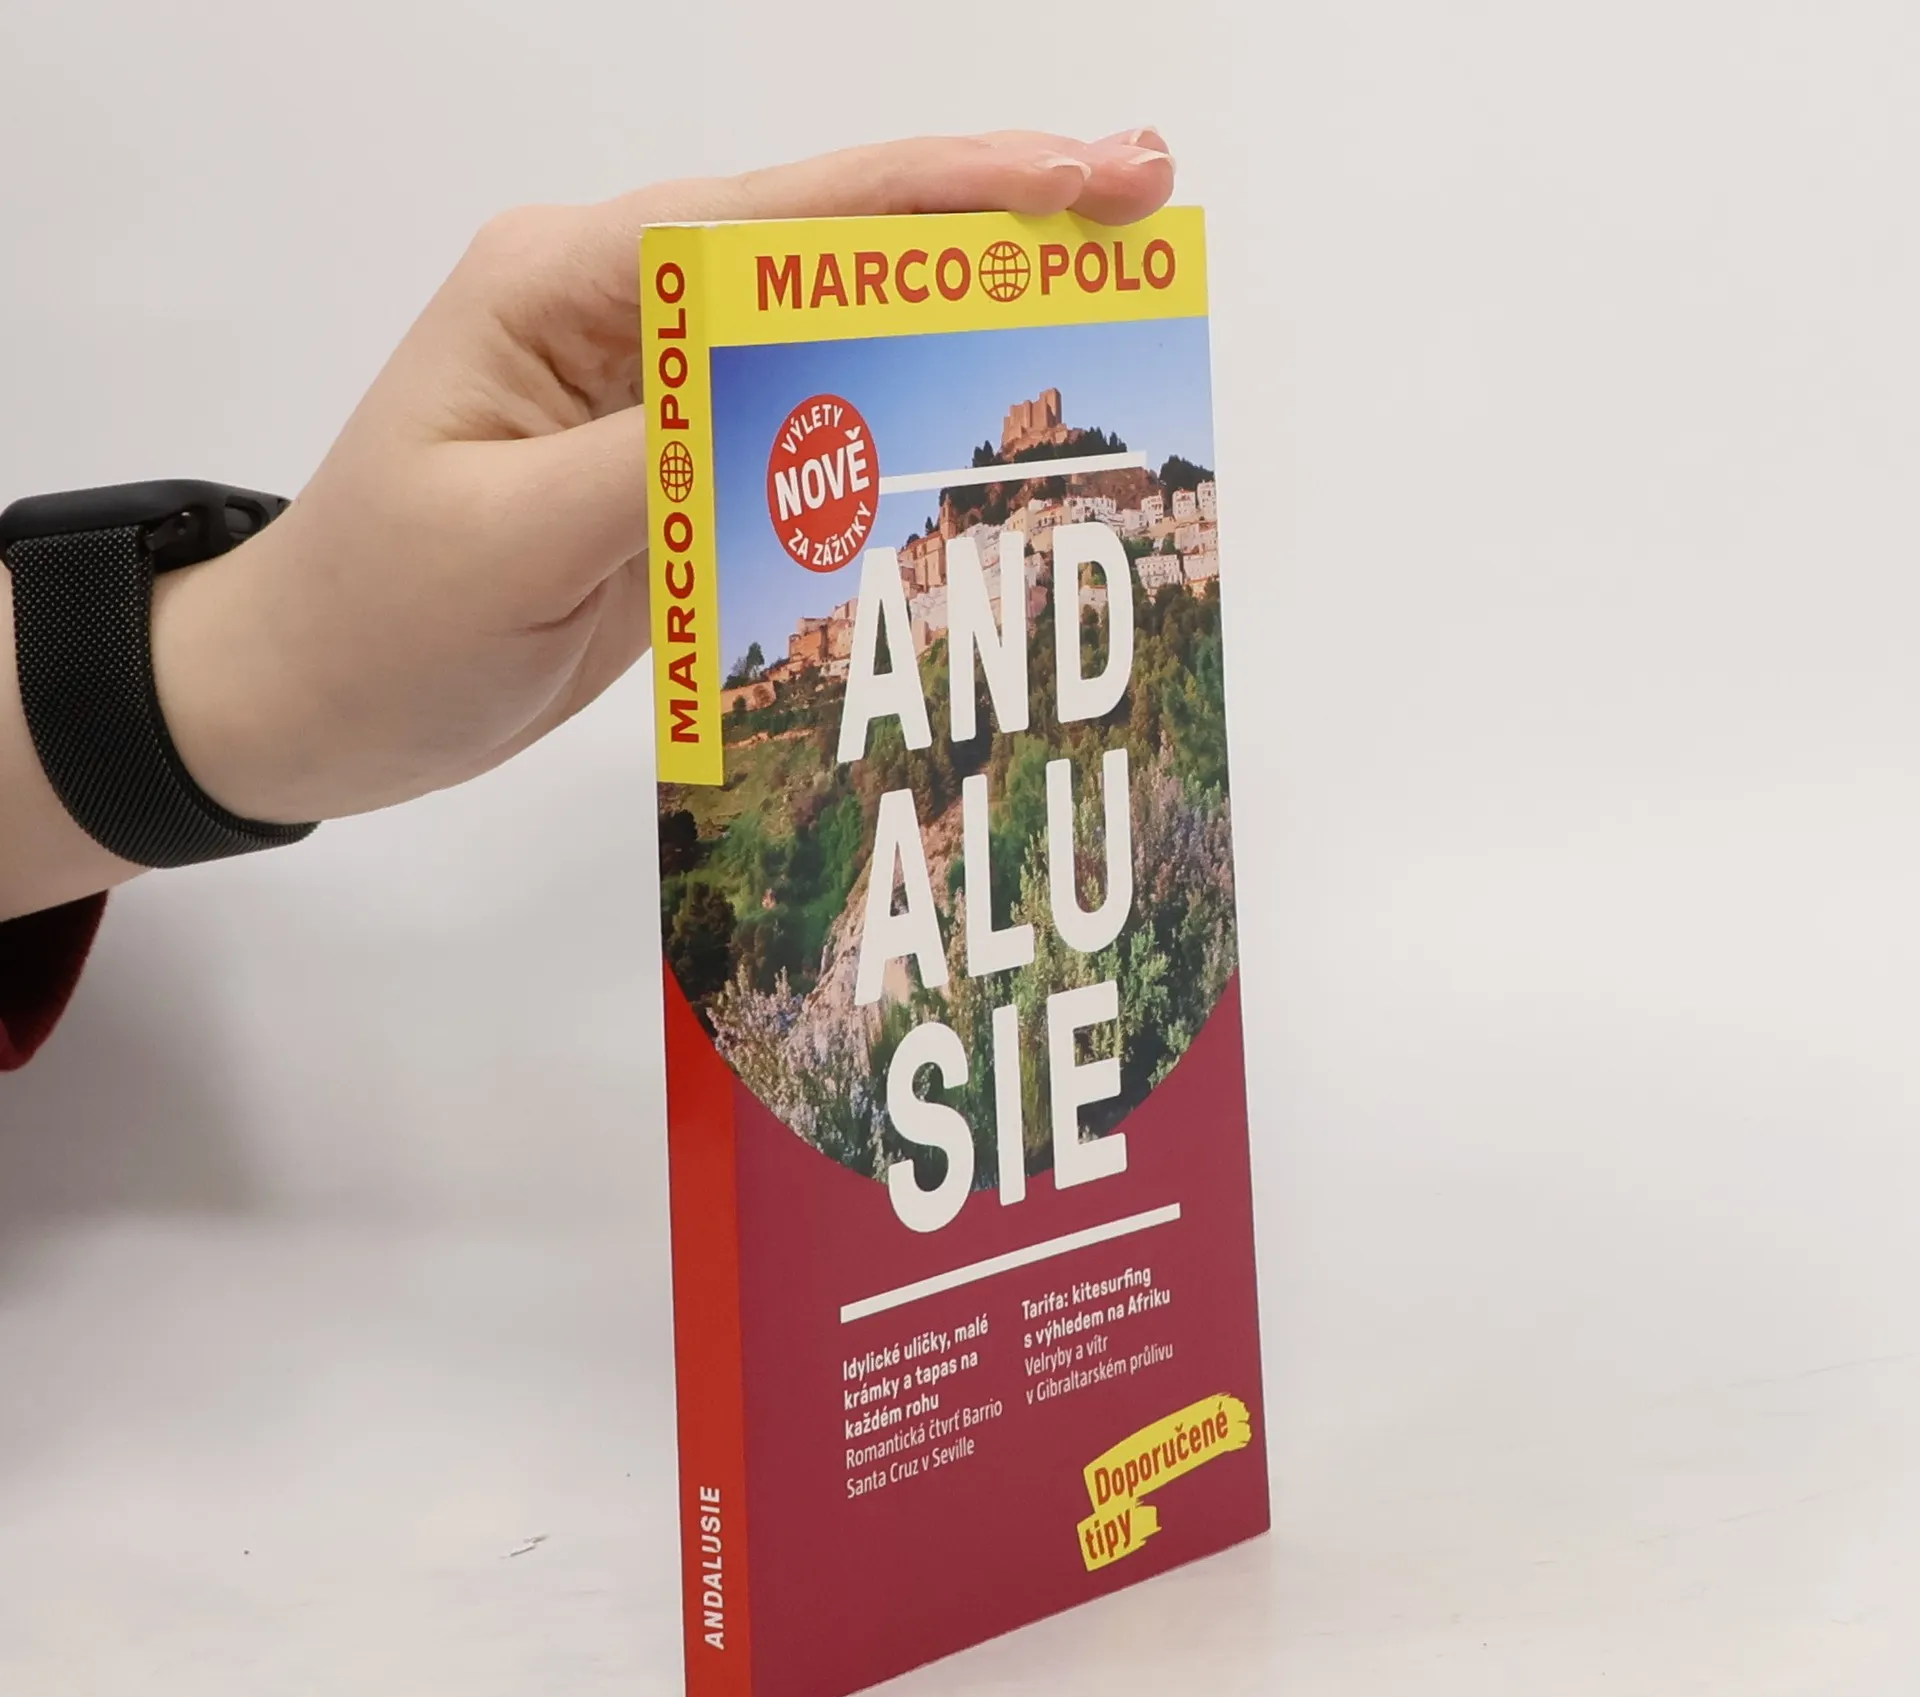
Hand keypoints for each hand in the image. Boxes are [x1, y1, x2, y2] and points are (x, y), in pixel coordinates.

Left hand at [152, 129, 1177, 827]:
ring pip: (832, 347)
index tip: (1083, 178)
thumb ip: (658, 462)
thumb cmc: (379, 618)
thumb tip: (807, 404)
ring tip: (1097, 316)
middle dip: (984, 231)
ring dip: (957, 333)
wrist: (314, 701)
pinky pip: (806, 443)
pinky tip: (981, 440)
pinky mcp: (675, 476)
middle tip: (1142, 211)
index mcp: (568, 282)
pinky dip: (898, 437)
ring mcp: (654, 398)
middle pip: (828, 256)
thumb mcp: (507, 540)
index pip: (781, 221)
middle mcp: (623, 316)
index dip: (944, 196)